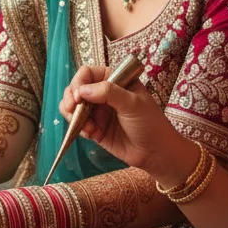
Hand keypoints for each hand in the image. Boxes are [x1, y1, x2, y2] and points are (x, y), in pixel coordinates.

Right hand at [59, 65, 188, 175]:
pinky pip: (78, 124)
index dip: (80, 82)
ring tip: (86, 126)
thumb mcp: (133, 103)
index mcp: (115, 81)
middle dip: (71, 98)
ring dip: (74, 115)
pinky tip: (92, 135)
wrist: (156, 153)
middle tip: (72, 109)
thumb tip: (82, 90)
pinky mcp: (95, 128)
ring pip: (73, 106)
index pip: (88, 73)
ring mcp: (98, 111)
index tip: (78, 95)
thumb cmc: (150, 123)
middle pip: (76, 88)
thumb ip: (108, 92)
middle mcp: (104, 93)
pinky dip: (79, 128)